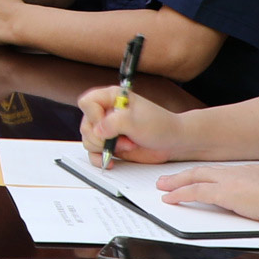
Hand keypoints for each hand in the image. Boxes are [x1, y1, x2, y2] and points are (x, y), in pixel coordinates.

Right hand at [75, 84, 199, 166]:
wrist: (173, 142)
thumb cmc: (160, 125)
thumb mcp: (136, 121)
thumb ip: (113, 123)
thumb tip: (96, 131)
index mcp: (111, 97)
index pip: (87, 102)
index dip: (94, 116)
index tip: (107, 124)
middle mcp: (106, 113)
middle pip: (86, 125)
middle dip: (103, 137)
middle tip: (122, 138)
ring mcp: (107, 130)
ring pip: (88, 141)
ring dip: (106, 148)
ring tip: (127, 145)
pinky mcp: (110, 144)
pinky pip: (94, 153)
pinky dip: (99, 158)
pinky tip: (110, 160)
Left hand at [157, 164, 258, 222]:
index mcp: (254, 172)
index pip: (223, 173)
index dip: (206, 176)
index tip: (197, 179)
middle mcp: (240, 172)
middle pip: (205, 171)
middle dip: (184, 175)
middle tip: (167, 180)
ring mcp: (233, 180)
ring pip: (196, 177)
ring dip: (177, 183)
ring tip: (163, 187)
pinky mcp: (227, 193)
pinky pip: (197, 191)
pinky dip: (180, 194)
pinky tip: (170, 198)